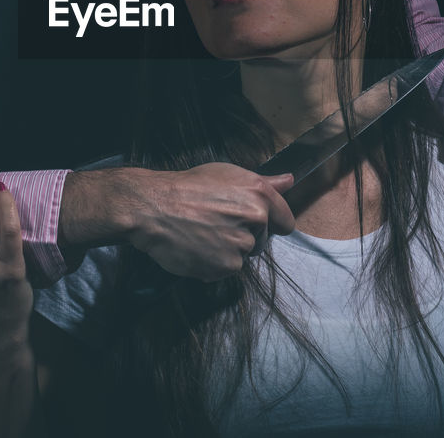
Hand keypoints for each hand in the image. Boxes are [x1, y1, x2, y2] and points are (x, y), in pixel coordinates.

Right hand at [130, 162, 294, 280]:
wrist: (154, 208)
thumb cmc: (187, 187)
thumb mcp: (227, 174)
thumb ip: (264, 182)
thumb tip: (289, 181)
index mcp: (259, 194)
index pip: (285, 221)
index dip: (271, 223)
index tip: (254, 223)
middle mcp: (256, 219)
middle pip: (262, 240)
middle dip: (244, 235)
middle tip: (216, 223)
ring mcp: (241, 245)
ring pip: (244, 254)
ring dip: (228, 250)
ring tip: (203, 234)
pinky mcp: (226, 266)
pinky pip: (226, 269)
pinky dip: (214, 263)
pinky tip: (197, 247)